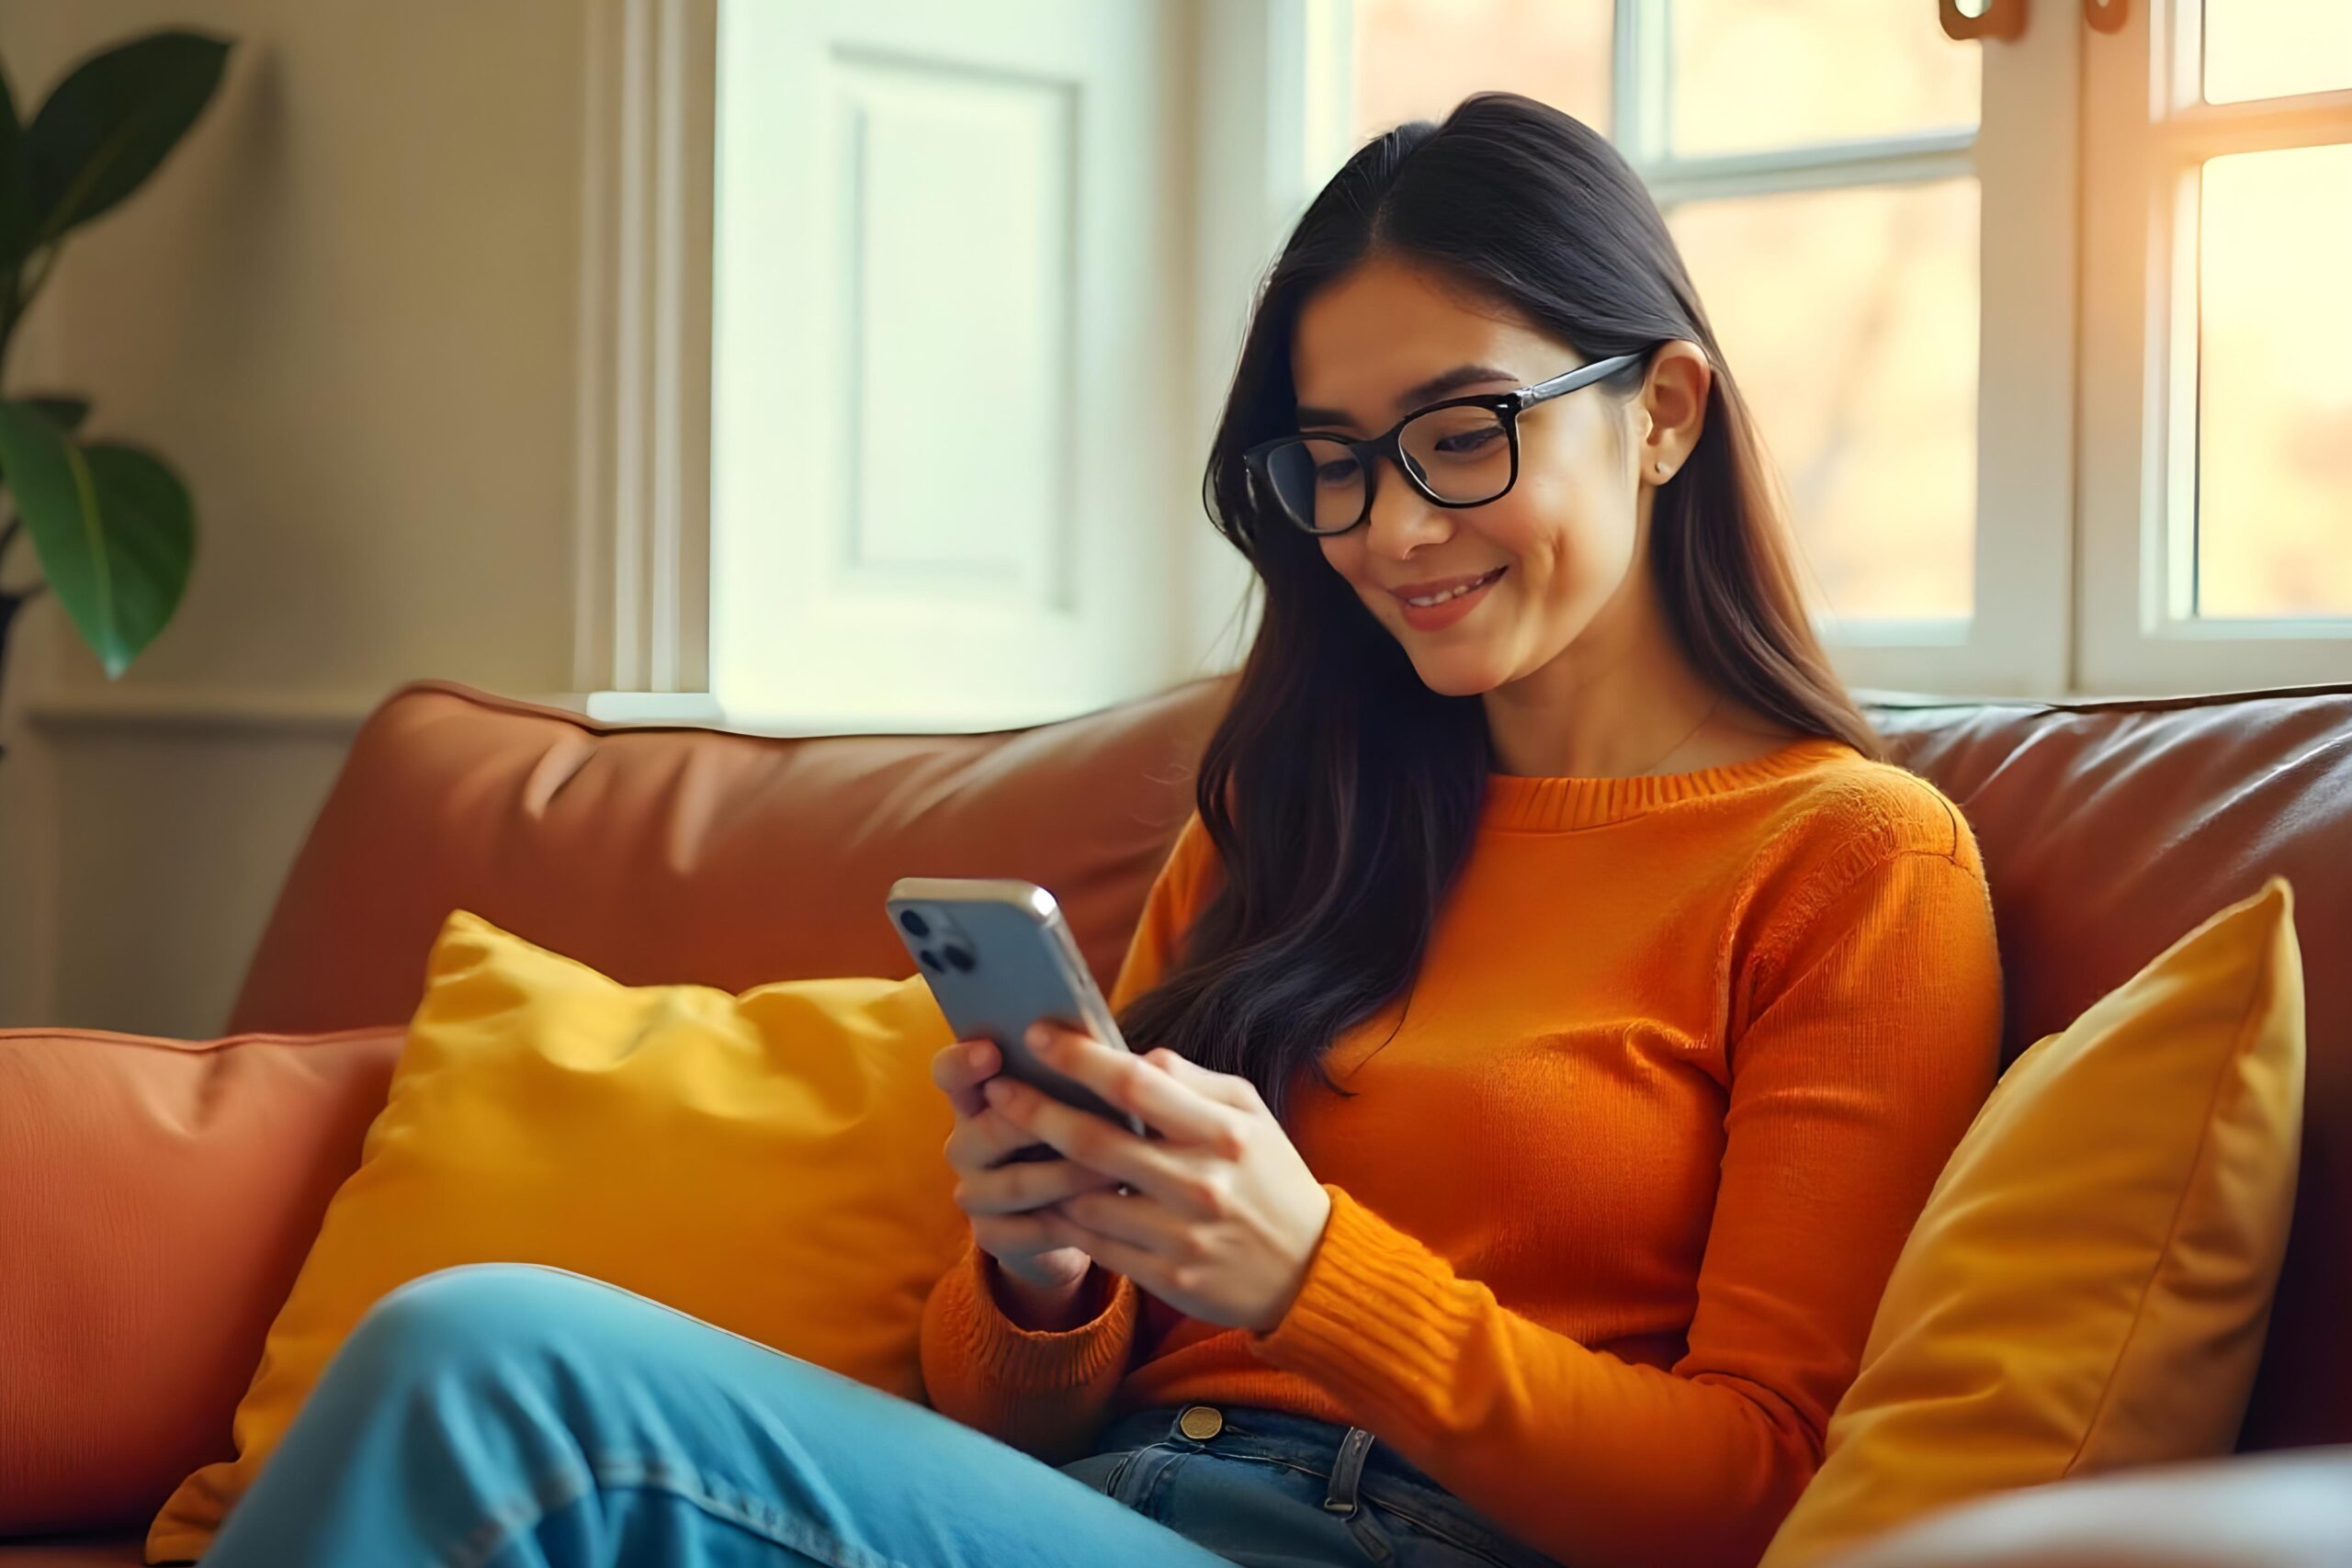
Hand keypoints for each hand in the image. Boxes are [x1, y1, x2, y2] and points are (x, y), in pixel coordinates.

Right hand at [930, 1035, 1123, 1296]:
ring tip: (1116, 1168)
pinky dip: (1072, 1220)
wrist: (1071, 1217)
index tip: (991, 1052)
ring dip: (1068, 1175)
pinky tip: (1106, 1211)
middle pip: (986, 1129)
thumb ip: (1084, 1076)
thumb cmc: (1079, 1137)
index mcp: (978, 1096)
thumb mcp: (1077, 1103)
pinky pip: (1031, 1229)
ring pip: (1016, 1183)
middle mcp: (965, 1143)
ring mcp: (974, 1192)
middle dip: (1040, 1122)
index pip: (949, 1072)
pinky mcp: (993, 1236)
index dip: (963, 1061)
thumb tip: (1132, 1053)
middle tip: (1089, 1116)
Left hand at [981, 1021, 1333, 1333]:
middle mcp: (1199, 1183)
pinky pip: (1094, 1244)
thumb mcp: (1249, 1113)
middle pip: (1094, 1141)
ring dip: (1042, 1170)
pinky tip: (1046, 1197)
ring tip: (1017, 1145)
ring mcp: (1181, 1235)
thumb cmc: (1270, 1176)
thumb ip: (1190, 1080)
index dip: (1079, 1057)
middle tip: (997, 1089)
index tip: (1038, 1035)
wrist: (1308, 1269)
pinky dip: (1063, 1218)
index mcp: (1222, 1132)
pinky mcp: (1167, 1277)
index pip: (1136, 1083)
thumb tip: (1129, 1056)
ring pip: (1083, 1198)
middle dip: (1035, 1110)